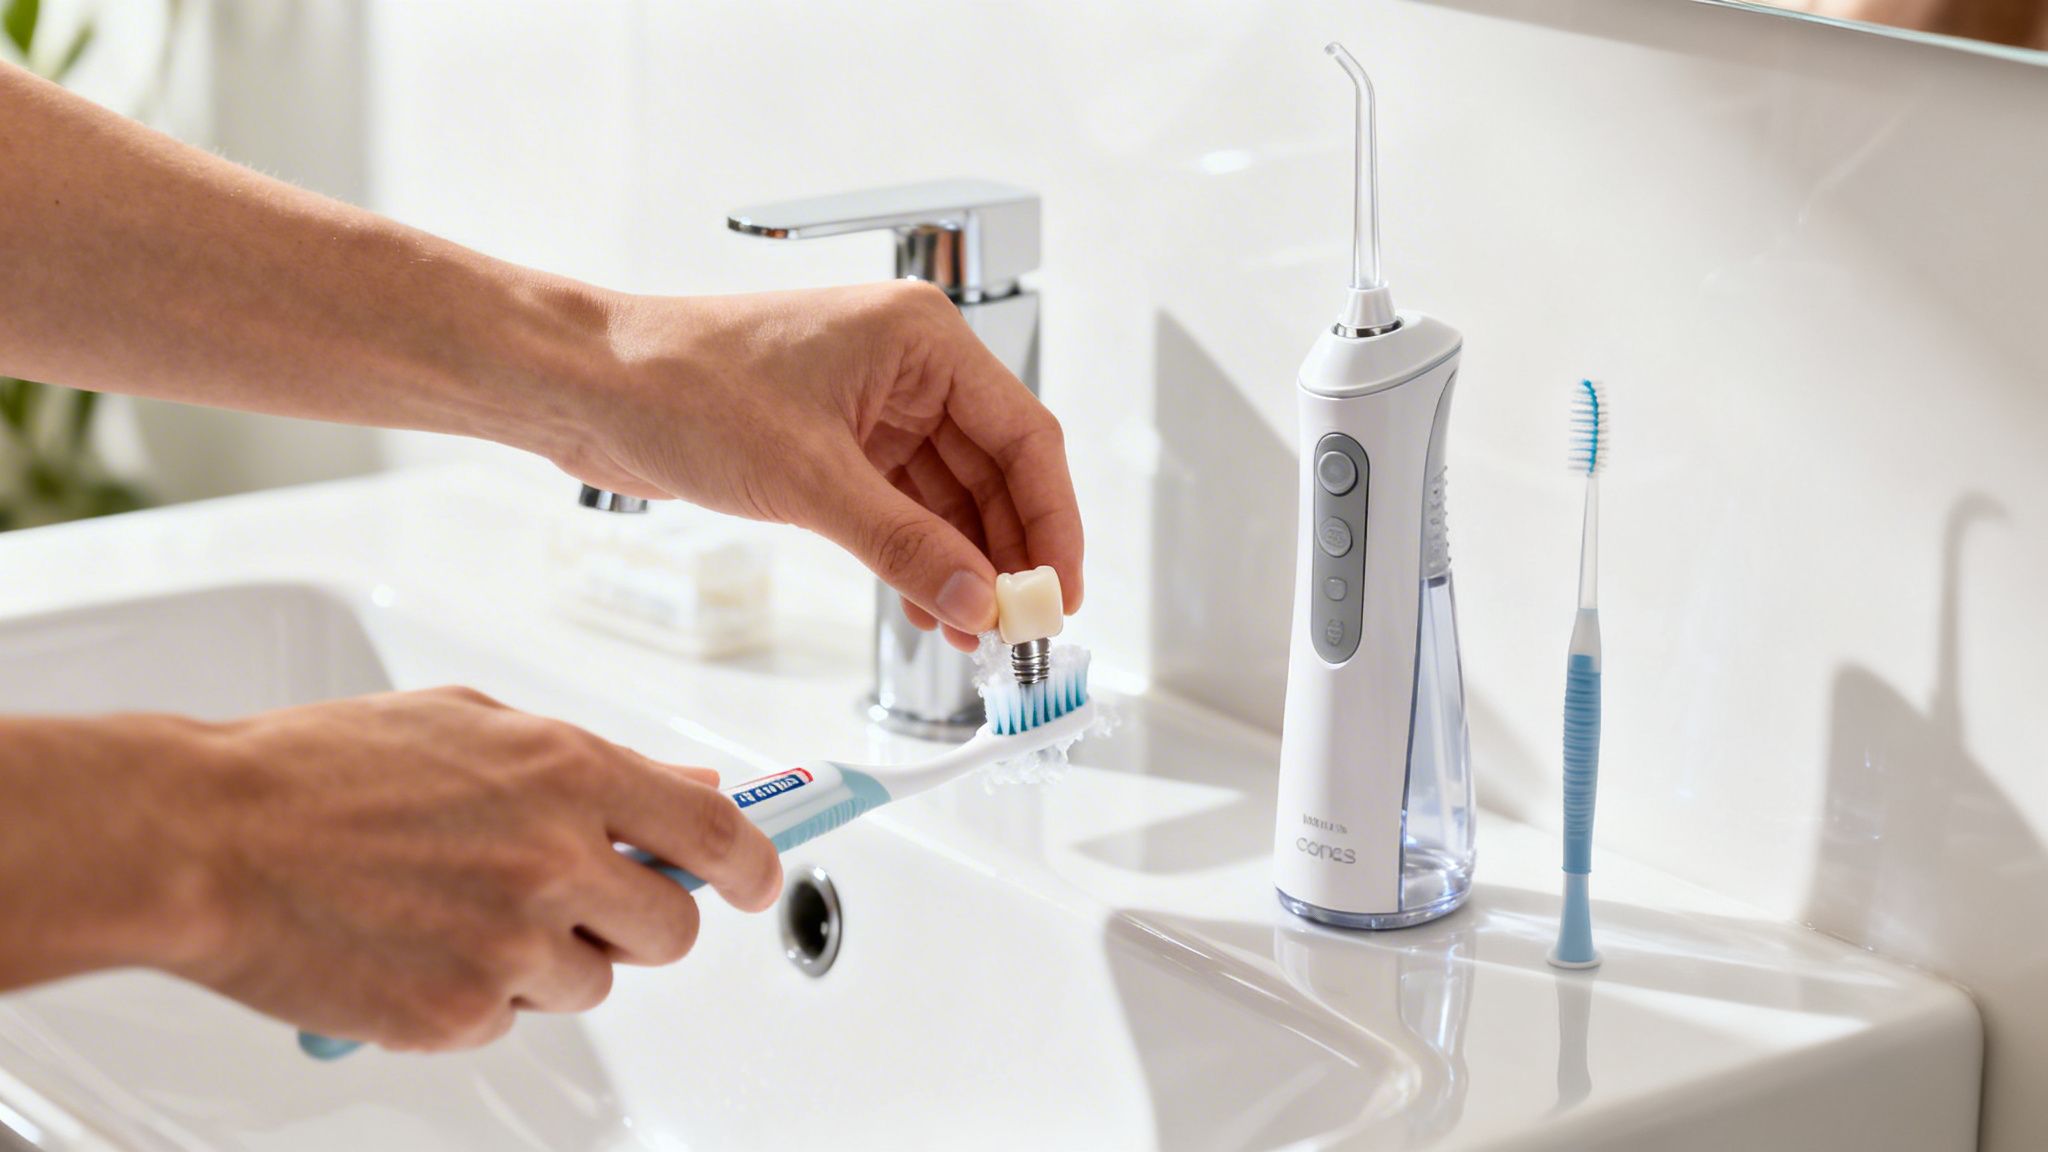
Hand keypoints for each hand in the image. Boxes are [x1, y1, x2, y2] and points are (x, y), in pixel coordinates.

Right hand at [155, 688, 779, 1051]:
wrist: (205, 838)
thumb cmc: (320, 771)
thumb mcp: (475, 727)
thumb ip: (594, 762)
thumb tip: (688, 784)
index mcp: (569, 774)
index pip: (718, 835)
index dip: (752, 868)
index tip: (755, 881)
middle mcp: (556, 858)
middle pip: (671, 930)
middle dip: (638, 923)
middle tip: (578, 903)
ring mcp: (511, 943)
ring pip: (591, 983)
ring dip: (548, 960)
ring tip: (459, 910)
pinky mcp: (461, 1014)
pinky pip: (510, 1021)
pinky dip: (476, 997)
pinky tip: (415, 946)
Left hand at [556, 282, 1083, 649]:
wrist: (589, 388)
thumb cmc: (682, 386)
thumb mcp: (809, 479)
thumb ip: (904, 546)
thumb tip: (977, 602)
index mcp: (921, 339)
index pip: (1025, 436)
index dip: (1052, 523)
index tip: (1058, 594)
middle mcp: (909, 366)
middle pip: (998, 472)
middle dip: (1009, 554)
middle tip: (1020, 629)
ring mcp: (875, 406)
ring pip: (953, 497)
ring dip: (964, 565)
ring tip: (972, 634)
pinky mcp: (839, 444)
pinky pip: (906, 508)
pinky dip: (920, 558)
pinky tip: (930, 607)